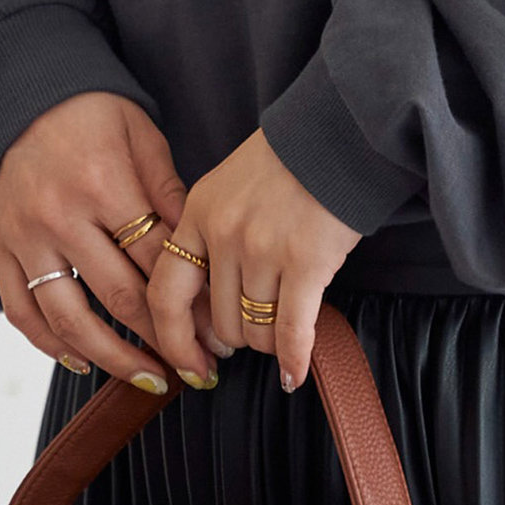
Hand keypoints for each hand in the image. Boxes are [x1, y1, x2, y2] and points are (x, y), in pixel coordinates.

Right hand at [0, 91, 233, 390]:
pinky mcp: (0, 247)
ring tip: (150, 379)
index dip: (192, 301)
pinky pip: (21, 311)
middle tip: (197, 368)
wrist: (25, 93)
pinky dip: (49, 344)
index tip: (218, 330)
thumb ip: (170, 194)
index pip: (157, 260)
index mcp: (105, 184)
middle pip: (120, 297)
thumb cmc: (95, 113)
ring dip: (113, 358)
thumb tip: (204, 253)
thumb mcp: (143, 138)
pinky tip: (83, 360)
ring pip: (69, 319)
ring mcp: (25, 237)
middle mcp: (61, 216)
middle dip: (164, 340)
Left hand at [146, 128, 362, 392]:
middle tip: (253, 334)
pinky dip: (294, 358)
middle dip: (238, 337)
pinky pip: (292, 330)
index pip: (165, 293)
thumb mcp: (228, 185)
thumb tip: (202, 304)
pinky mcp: (306, 263)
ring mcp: (263, 249)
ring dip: (270, 342)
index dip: (173, 338)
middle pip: (218, 321)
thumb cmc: (289, 160)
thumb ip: (209, 234)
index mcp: (198, 213)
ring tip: (284, 330)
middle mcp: (224, 234)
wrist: (340, 132)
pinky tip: (295, 373)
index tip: (188, 363)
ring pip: (255, 330)